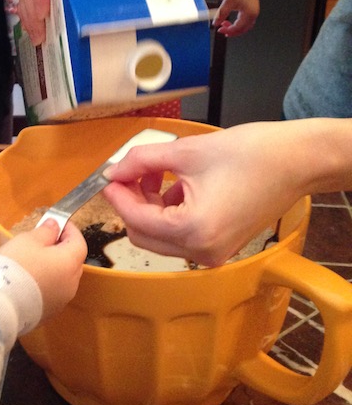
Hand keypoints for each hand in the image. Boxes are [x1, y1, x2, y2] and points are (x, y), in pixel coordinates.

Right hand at [0, 219, 86, 320]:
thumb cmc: (15, 266)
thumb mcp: (28, 240)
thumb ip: (46, 232)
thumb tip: (54, 227)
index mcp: (70, 263)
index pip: (79, 243)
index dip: (70, 230)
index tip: (58, 223)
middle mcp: (71, 284)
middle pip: (73, 262)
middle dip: (62, 250)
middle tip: (45, 240)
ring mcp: (61, 302)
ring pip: (63, 280)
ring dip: (54, 269)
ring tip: (34, 262)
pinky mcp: (48, 314)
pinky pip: (52, 294)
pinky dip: (45, 285)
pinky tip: (28, 281)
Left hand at [101, 123, 309, 265]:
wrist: (297, 161)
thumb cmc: (252, 154)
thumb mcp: (186, 151)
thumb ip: (142, 161)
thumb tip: (114, 171)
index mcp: (193, 231)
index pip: (136, 219)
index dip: (117, 195)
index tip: (108, 175)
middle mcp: (202, 251)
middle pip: (143, 234)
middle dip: (132, 202)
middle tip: (131, 171)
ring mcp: (212, 253)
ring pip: (159, 235)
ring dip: (150, 205)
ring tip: (158, 171)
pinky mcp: (220, 246)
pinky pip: (180, 234)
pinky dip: (169, 211)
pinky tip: (177, 183)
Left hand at [213, 0, 259, 36]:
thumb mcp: (228, 2)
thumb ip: (221, 14)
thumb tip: (215, 23)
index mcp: (249, 14)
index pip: (238, 28)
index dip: (228, 30)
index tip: (220, 30)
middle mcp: (253, 14)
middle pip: (243, 29)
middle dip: (232, 31)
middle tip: (223, 29)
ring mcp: (254, 12)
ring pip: (245, 26)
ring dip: (235, 27)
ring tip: (226, 24)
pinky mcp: (252, 10)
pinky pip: (246, 21)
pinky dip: (239, 23)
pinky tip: (232, 21)